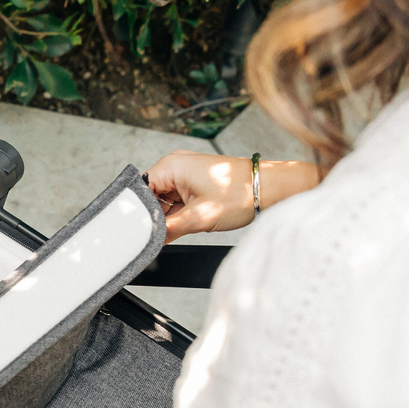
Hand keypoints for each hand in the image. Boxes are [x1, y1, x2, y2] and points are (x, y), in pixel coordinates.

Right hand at [146, 151, 320, 242]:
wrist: (269, 188)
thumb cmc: (240, 194)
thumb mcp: (198, 218)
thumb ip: (167, 231)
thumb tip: (149, 241)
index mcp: (171, 166)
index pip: (139, 192)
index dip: (139, 214)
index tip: (141, 232)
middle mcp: (175, 166)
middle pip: (149, 197)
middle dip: (155, 217)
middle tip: (163, 233)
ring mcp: (184, 174)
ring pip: (162, 201)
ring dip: (168, 217)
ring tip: (183, 225)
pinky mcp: (193, 182)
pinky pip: (175, 201)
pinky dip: (178, 214)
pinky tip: (186, 223)